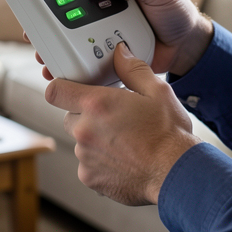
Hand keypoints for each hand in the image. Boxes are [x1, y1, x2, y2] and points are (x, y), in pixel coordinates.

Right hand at [29, 0, 213, 78]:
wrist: (185, 47)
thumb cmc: (177, 12)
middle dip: (49, 2)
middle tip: (32, 14)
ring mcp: (103, 19)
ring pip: (71, 22)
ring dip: (53, 32)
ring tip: (39, 44)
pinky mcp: (105, 42)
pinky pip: (83, 46)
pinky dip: (69, 55)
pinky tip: (57, 63)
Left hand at [44, 41, 200, 204]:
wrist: (176, 174)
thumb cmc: (168, 133)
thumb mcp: (158, 91)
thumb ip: (133, 69)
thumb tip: (120, 53)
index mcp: (97, 104)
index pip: (55, 91)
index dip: (60, 88)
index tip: (71, 90)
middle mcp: (84, 131)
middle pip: (69, 117)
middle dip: (85, 116)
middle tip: (111, 117)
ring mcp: (85, 157)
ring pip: (80, 142)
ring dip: (94, 140)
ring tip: (124, 141)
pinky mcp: (90, 178)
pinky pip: (88, 164)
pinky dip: (101, 162)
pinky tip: (124, 159)